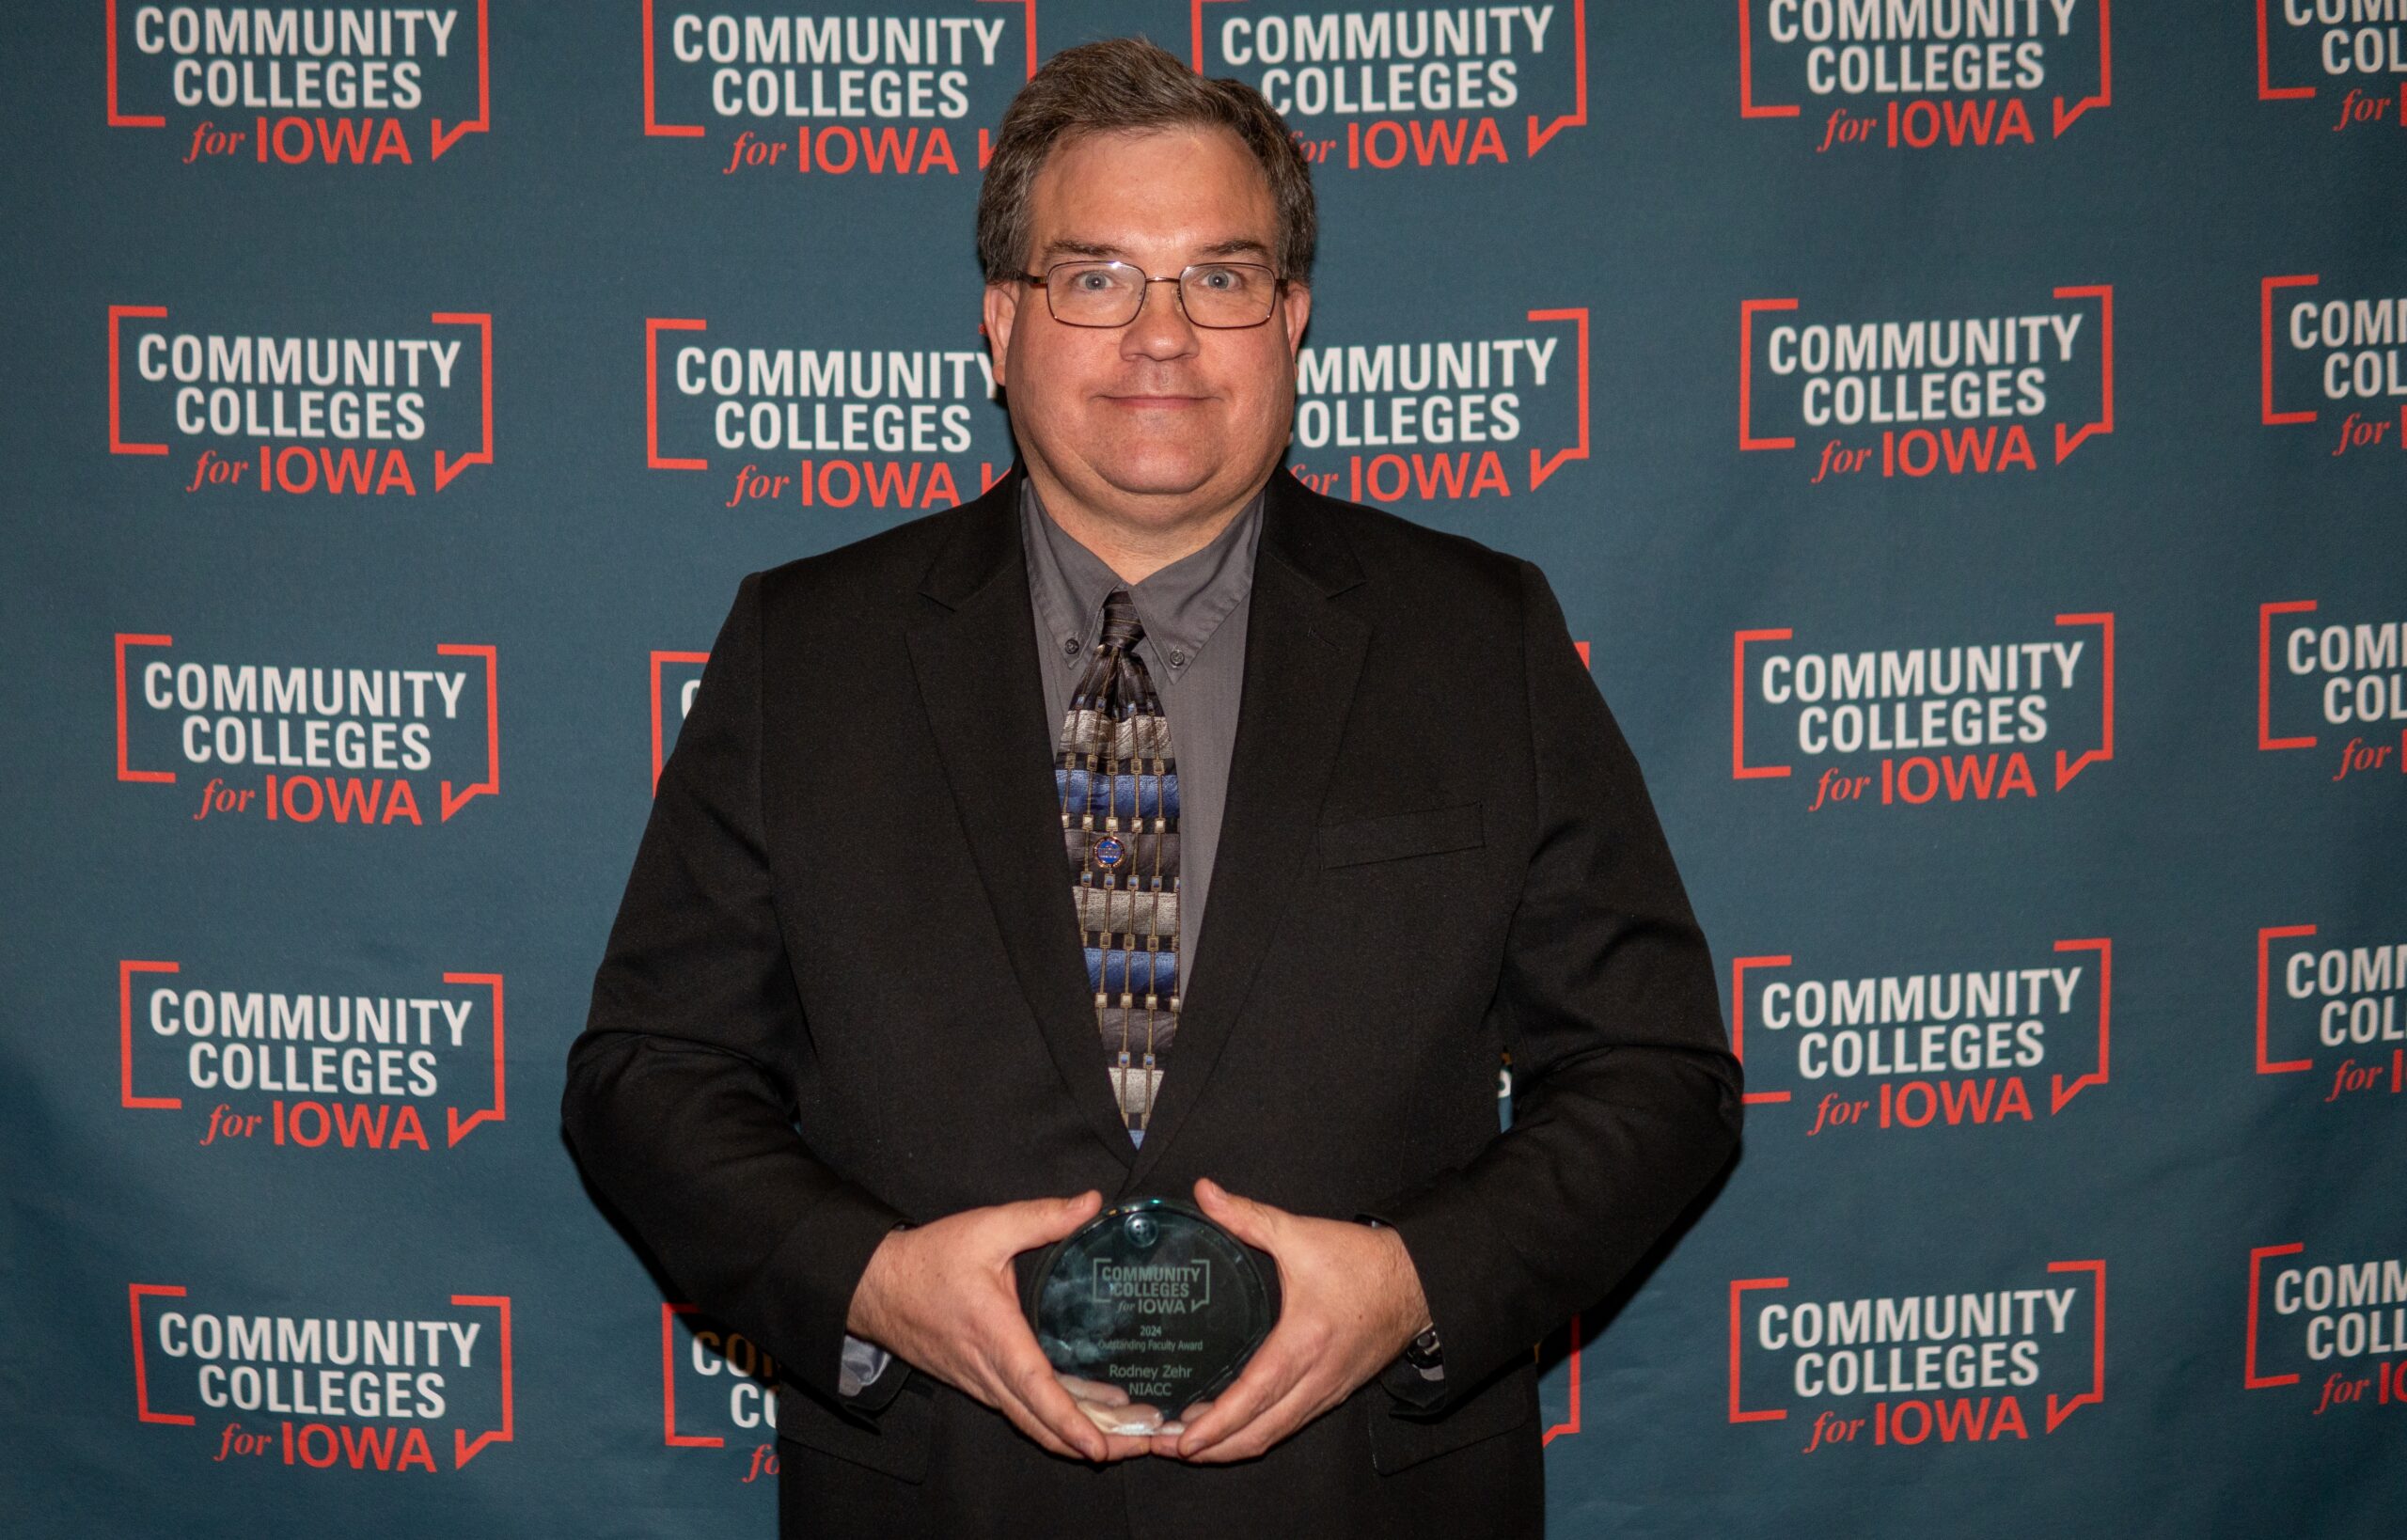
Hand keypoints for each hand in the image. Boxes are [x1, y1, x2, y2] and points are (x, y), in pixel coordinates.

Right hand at [846, 1191, 1152, 1462]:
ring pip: (1033, 1423)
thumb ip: (1042, 1217)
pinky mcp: (979, 1383)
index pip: (1036, 1389)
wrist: (874, 1288)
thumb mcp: (987, 1228)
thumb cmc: (929, 1260)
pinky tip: (1094, 1413)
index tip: (1101, 1446)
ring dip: (1079, 1436)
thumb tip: (1093, 1203)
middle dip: (1096, 1441)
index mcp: (994, 1336)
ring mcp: (981, 1383)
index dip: (1070, 1420)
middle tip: (1146, 1445)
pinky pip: (1022, 1412)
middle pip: (1043, 1423)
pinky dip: (1058, 1422)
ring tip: (1130, 1438)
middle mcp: (987, 1372)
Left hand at [1153, 1177, 1429, 1463]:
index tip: (1180, 1442)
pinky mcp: (1335, 1393)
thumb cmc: (1363, 1262)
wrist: (1419, 1282)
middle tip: (1166, 1447)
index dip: (1214, 1427)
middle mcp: (1316, 1379)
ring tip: (1187, 1443)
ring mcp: (1327, 1392)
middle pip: (1259, 1434)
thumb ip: (1247, 1216)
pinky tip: (1230, 1425)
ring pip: (1274, 1435)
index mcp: (1303, 1344)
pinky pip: (1290, 1424)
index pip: (1251, 1399)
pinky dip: (1257, 1433)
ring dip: (1231, 1446)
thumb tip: (1204, 1192)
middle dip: (1211, 1450)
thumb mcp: (1300, 1234)